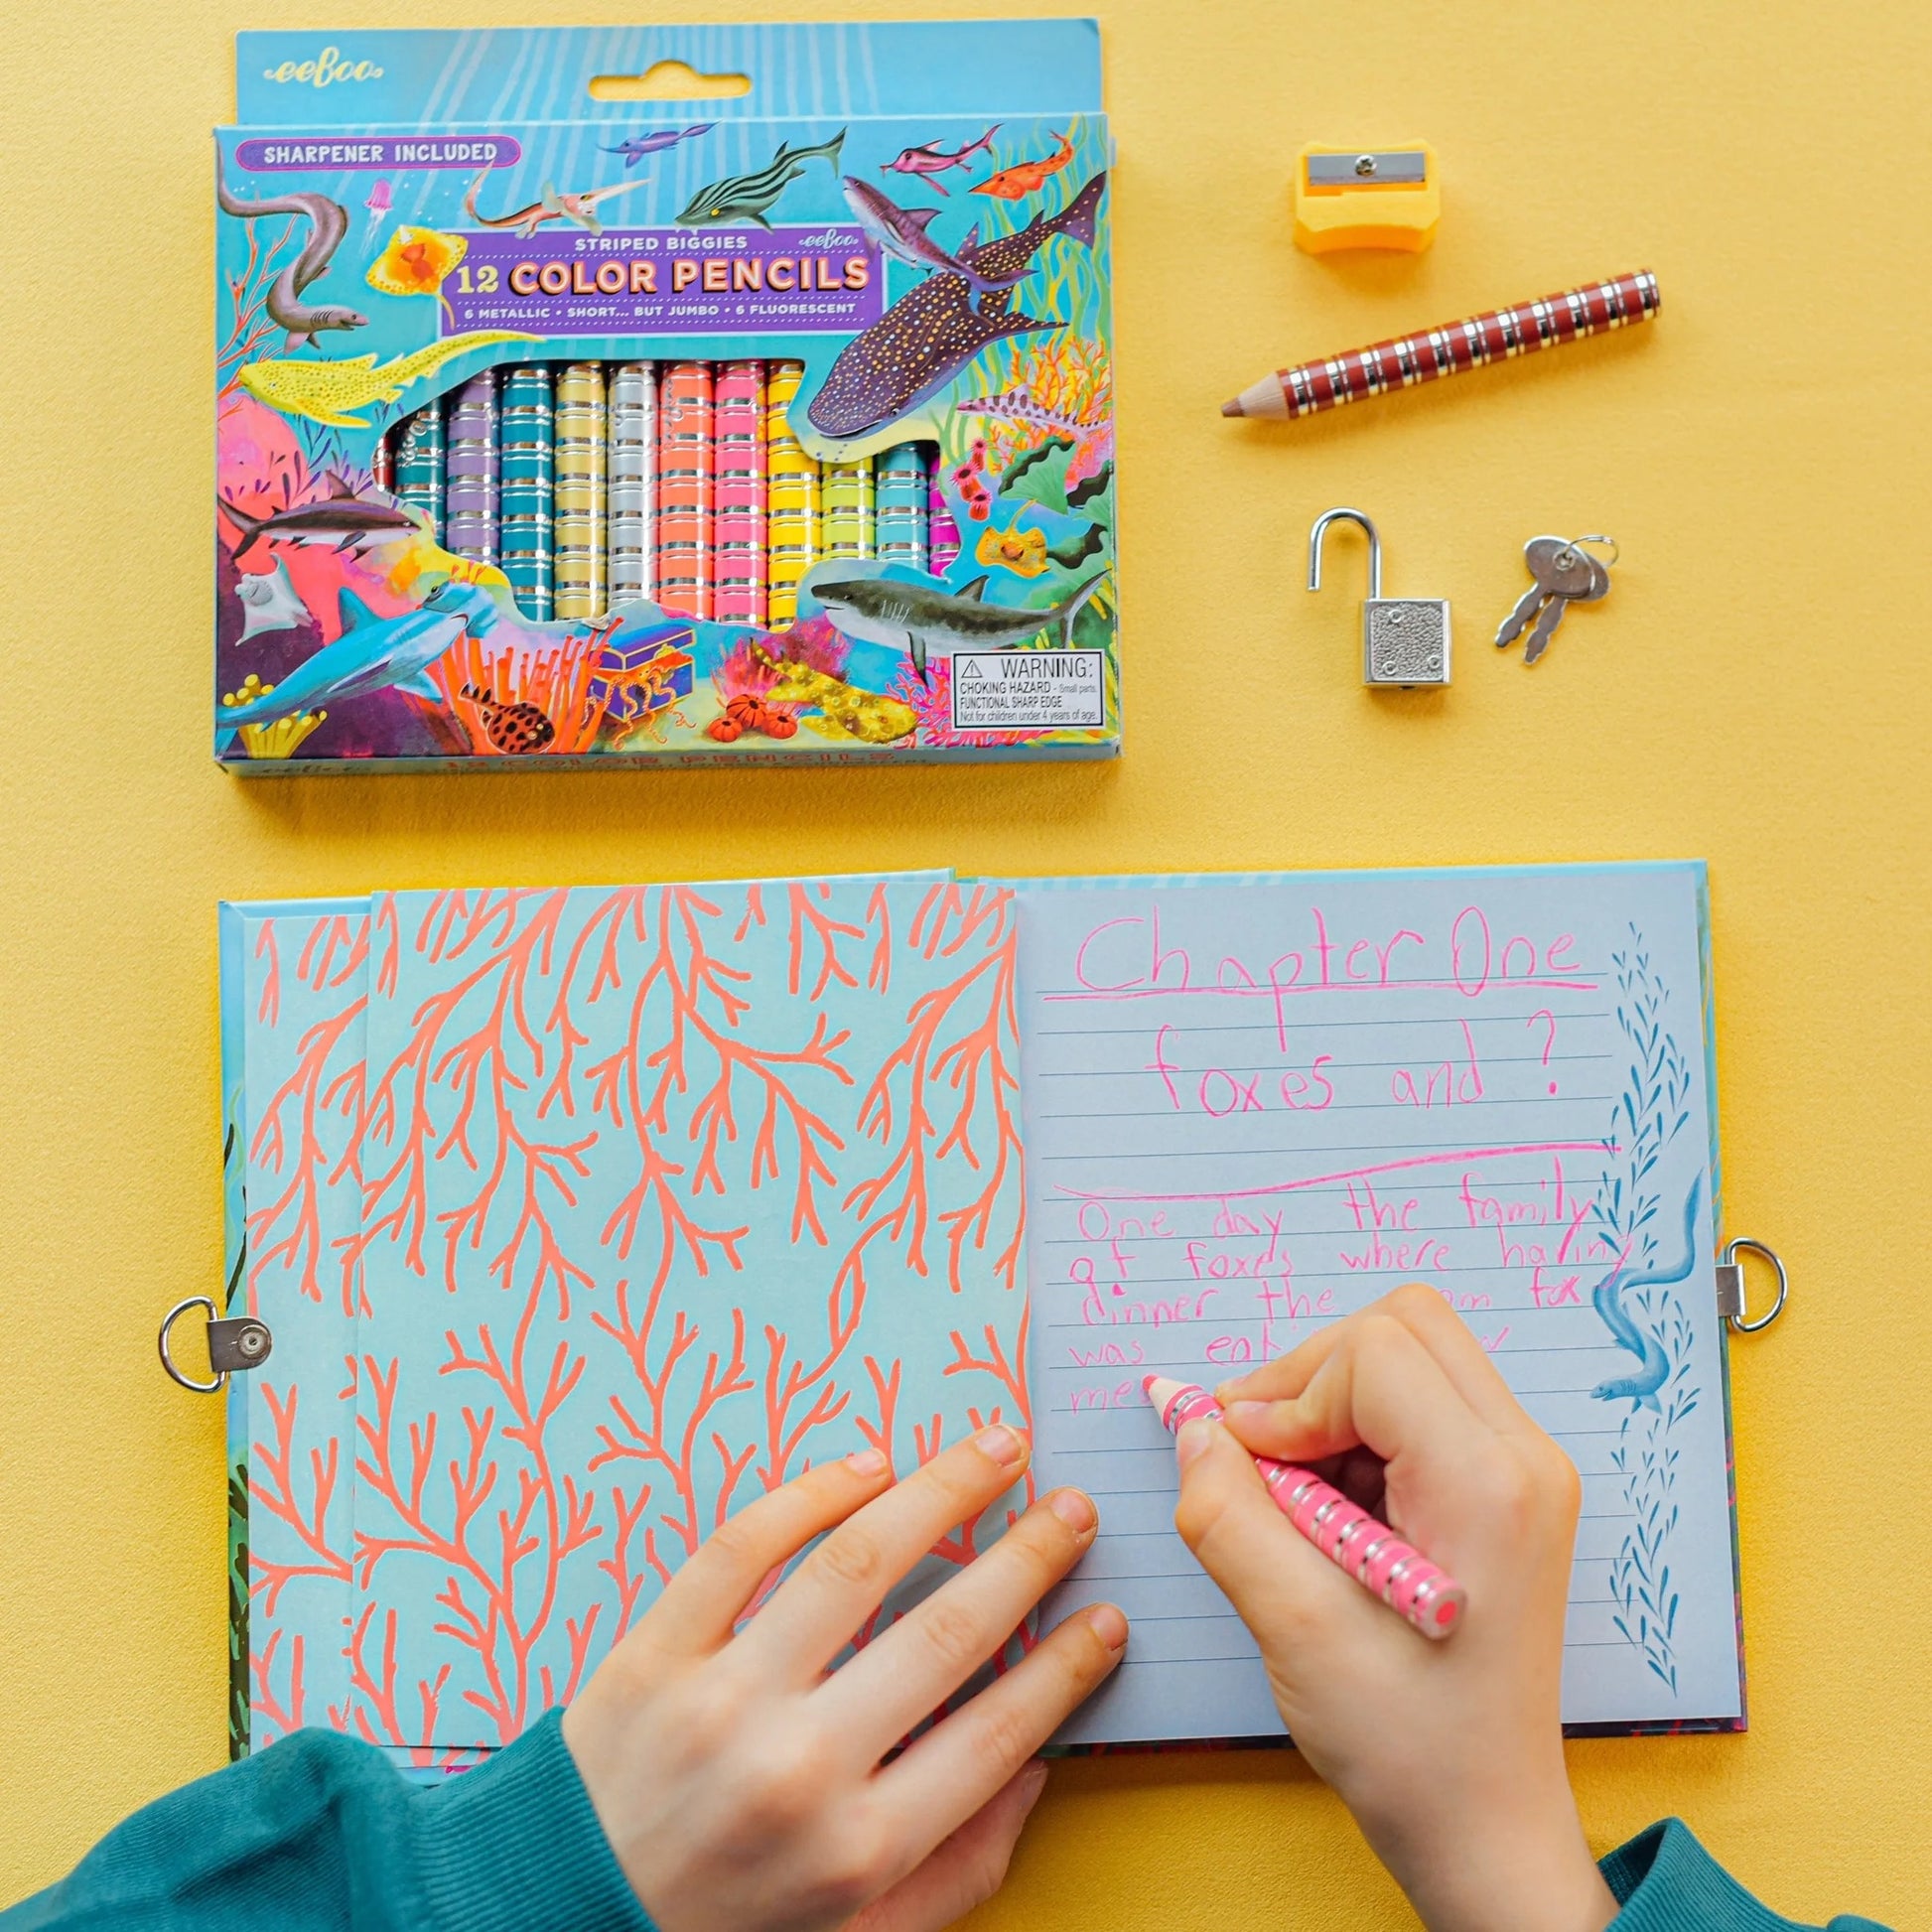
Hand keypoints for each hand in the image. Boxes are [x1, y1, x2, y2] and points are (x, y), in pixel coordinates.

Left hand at [562, 1425, 1127, 1931]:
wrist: (555, 1921)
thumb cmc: (723, 1930)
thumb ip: (960, 1868)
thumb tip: (1037, 1769)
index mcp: (859, 1849)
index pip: (999, 1731)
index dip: (1066, 1665)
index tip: (1106, 1612)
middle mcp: (799, 1769)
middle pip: (945, 1633)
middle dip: (1027, 1558)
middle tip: (1071, 1507)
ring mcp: (722, 1700)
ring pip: (854, 1565)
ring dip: (939, 1492)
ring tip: (993, 1448)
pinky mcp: (655, 1651)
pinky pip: (743, 1546)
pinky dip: (813, 1492)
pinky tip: (870, 1464)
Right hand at [1174, 1284, 1616, 1931]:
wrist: (1486, 1827)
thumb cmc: (1408, 1746)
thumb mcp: (1294, 1627)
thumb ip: (1227, 1510)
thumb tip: (1191, 1422)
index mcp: (1490, 1485)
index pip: (1374, 1353)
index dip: (1288, 1395)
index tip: (1244, 1466)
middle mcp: (1524, 1458)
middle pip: (1402, 1326)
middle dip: (1309, 1376)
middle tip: (1257, 1459)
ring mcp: (1524, 1472)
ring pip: (1409, 1356)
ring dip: (1330, 1406)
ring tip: (1295, 1500)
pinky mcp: (1506, 1491)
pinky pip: (1420, 1405)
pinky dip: (1355, 1435)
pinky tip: (1330, 1516)